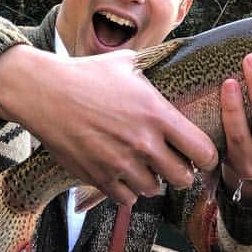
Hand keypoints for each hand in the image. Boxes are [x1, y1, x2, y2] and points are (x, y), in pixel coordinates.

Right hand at [0, 45, 217, 206]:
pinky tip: (122, 175)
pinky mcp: (98, 177)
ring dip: (152, 180)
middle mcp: (143, 142)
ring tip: (144, 167)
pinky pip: (126, 199)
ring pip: (154, 189)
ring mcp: (120, 163)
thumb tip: (178, 51)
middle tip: (174, 164)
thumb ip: (156, 67)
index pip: (202, 150)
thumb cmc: (86, 74)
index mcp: (156, 113)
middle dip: (182, 172)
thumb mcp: (127, 64)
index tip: (200, 154)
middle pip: (183, 178)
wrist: (44, 92)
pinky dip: (127, 190)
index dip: (207, 156)